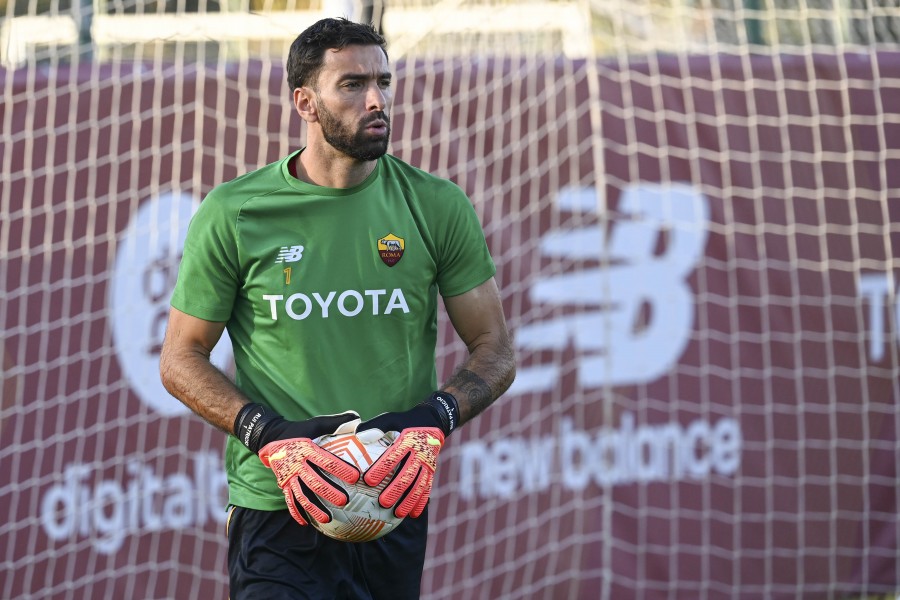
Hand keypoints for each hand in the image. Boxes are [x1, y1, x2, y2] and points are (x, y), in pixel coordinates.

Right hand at [234, 404, 360, 525]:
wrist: (270, 438)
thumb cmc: (299, 431)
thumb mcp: (316, 423)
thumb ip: (336, 422)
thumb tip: (358, 417)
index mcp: (307, 449)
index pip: (325, 460)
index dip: (340, 468)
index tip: (355, 477)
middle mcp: (297, 465)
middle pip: (314, 481)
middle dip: (329, 492)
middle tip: (345, 501)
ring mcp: (289, 477)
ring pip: (301, 495)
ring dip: (313, 508)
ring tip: (327, 519)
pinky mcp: (283, 484)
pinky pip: (289, 500)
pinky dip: (296, 512)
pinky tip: (305, 523)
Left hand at [358, 392, 458, 517]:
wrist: (434, 421)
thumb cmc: (405, 422)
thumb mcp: (392, 419)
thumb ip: (376, 426)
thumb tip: (357, 435)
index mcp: (407, 440)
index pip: (394, 456)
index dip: (382, 468)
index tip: (369, 481)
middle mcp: (419, 454)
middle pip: (407, 474)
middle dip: (396, 489)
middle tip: (383, 502)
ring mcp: (428, 464)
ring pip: (419, 484)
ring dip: (409, 500)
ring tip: (397, 513)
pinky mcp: (432, 471)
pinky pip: (427, 488)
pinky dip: (421, 501)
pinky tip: (413, 514)